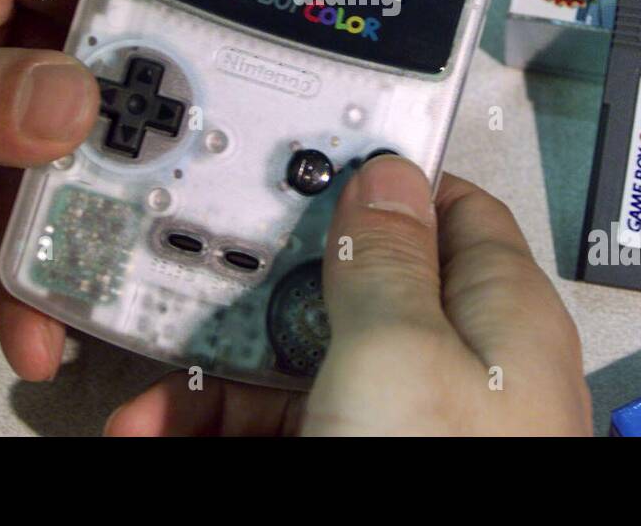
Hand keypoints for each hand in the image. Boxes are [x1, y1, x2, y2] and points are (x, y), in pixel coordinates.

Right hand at [105, 157, 590, 435]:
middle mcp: (453, 363)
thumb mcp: (402, 356)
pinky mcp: (356, 461)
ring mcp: (400, 425)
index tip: (291, 163)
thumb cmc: (437, 476)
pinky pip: (282, 430)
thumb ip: (387, 260)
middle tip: (186, 287)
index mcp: (494, 311)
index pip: (444, 209)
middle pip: (348, 291)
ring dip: (213, 380)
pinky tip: (157, 433)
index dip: (371, 180)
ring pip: (298, 370)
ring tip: (146, 403)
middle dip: (258, 292)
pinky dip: (214, 430)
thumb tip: (388, 174)